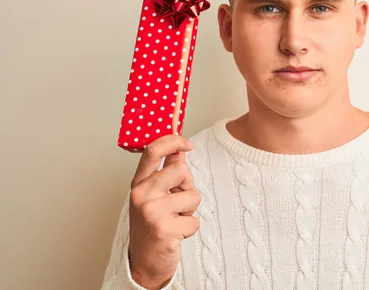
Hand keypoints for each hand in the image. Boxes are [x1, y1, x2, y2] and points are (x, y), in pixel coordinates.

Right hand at [128, 135, 200, 288]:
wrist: (145, 262)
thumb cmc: (153, 224)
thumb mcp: (155, 195)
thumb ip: (167, 171)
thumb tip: (179, 149)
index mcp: (139, 183)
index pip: (153, 150)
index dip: (173, 140)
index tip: (187, 144)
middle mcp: (141, 194)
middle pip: (181, 170)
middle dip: (188, 186)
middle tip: (177, 203)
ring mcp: (150, 212)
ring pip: (193, 196)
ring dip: (190, 211)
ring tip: (175, 220)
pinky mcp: (163, 229)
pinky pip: (195, 221)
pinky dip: (190, 229)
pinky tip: (175, 235)